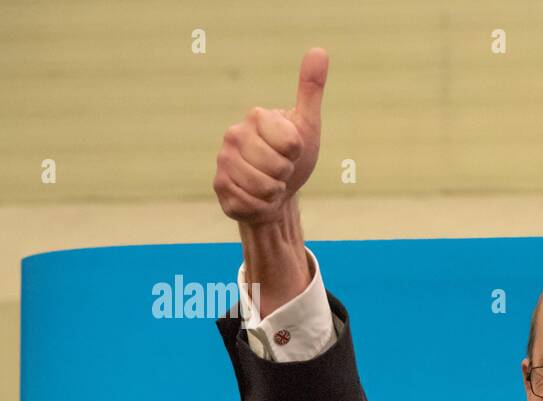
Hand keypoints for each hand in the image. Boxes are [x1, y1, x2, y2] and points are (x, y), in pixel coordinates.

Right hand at [213, 48, 328, 223]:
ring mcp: (223, 161)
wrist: (277, 194)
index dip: (297, 153)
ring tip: (270, 183)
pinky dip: (262, 205)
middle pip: (278, 166)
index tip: (292, 151)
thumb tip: (319, 50)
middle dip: (286, 174)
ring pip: (264, 186)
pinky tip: (257, 197)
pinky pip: (251, 203)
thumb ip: (311, 90)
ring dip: (275, 191)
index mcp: (256, 117)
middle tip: (280, 170)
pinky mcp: (220, 187)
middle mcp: (234, 135)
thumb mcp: (307, 126)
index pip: (290, 143)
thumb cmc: (293, 159)